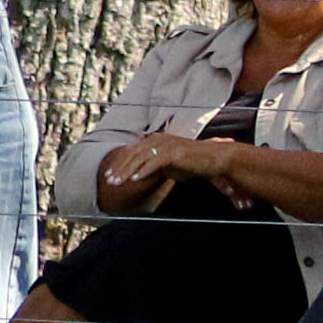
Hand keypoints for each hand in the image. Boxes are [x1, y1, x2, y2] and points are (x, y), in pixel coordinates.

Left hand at [103, 133, 252, 207]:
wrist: (214, 160)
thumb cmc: (192, 163)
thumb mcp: (168, 165)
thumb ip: (153, 167)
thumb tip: (138, 174)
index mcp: (156, 140)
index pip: (132, 152)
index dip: (119, 165)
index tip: (108, 176)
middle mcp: (159, 140)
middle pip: (133, 155)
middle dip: (119, 169)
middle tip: (109, 182)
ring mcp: (167, 145)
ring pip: (140, 159)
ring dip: (127, 172)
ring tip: (117, 183)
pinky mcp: (175, 153)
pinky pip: (155, 162)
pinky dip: (144, 171)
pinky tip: (134, 180)